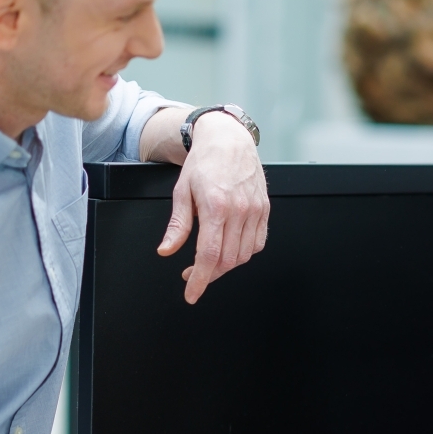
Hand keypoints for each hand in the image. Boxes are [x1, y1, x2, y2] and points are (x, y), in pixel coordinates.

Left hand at [159, 111, 268, 303]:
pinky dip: (244, 253)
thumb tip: (167, 249)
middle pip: (227, 260)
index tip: (192, 293)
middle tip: (194, 274)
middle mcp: (239, 210)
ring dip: (226, 265)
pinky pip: (258, 244)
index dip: (200, 280)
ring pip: (244, 256)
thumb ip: (177, 225)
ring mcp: (255, 211)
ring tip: (211, 260)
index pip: (209, 255)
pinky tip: (231, 248)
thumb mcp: (182, 191)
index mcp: (216, 206)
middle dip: (209, 274)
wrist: (229, 140)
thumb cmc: (205, 162)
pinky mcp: (265, 210)